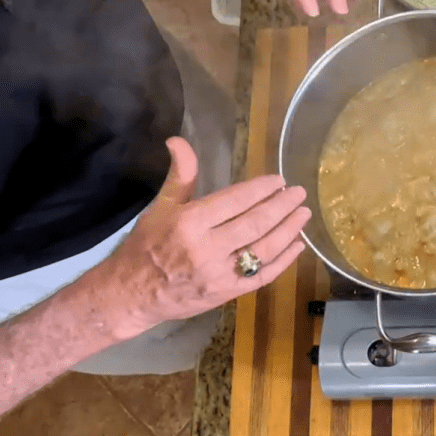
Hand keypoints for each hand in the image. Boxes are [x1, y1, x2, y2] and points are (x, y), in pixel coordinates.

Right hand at [102, 137, 310, 339]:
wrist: (132, 295)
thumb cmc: (146, 247)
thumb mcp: (160, 207)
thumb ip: (180, 175)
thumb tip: (178, 140)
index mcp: (189, 224)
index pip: (235, 201)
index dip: (261, 190)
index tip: (279, 181)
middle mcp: (207, 249)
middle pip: (255, 224)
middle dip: (282, 207)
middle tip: (300, 194)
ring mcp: (220, 275)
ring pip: (264, 250)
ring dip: (289, 231)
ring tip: (303, 214)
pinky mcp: (228, 294)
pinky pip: (263, 276)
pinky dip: (284, 261)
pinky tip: (297, 246)